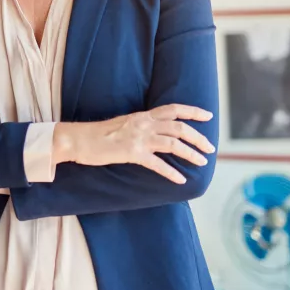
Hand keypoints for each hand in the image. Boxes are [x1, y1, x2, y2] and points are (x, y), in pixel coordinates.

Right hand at [57, 104, 214, 183]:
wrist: (79, 139)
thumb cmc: (98, 134)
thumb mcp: (124, 124)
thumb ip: (141, 126)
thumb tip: (156, 134)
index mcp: (142, 116)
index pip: (173, 109)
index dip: (193, 111)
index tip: (208, 116)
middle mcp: (143, 124)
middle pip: (179, 127)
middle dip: (198, 137)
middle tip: (210, 148)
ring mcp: (138, 138)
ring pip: (173, 143)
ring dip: (190, 153)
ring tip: (202, 161)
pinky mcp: (132, 153)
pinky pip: (157, 164)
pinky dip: (171, 173)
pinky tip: (180, 180)